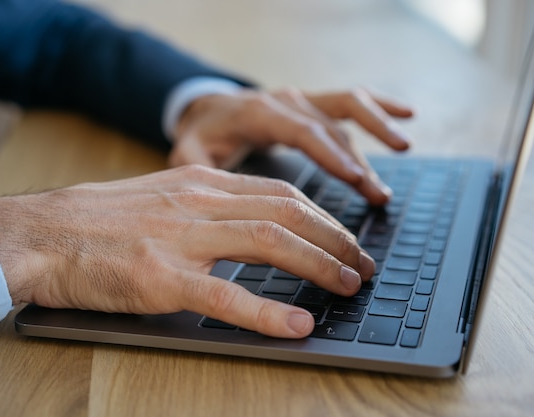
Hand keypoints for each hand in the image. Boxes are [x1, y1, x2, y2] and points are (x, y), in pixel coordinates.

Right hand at [0, 165, 374, 338]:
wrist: (40, 233)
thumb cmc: (98, 221)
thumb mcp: (159, 197)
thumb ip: (205, 208)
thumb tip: (250, 227)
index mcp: (199, 183)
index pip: (279, 193)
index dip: (321, 217)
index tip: (344, 237)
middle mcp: (197, 202)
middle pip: (287, 212)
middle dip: (335, 239)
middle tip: (362, 265)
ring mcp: (180, 239)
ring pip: (270, 243)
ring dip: (319, 265)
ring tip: (348, 286)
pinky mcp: (161, 278)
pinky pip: (227, 296)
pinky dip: (269, 312)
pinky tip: (297, 326)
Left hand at [169, 87, 412, 205]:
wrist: (207, 110)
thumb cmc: (201, 136)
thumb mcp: (188, 152)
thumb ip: (193, 165)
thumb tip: (209, 186)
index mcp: (258, 114)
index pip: (301, 132)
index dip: (330, 155)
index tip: (356, 178)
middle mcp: (284, 101)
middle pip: (330, 126)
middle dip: (358, 160)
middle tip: (378, 195)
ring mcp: (301, 99)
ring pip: (346, 111)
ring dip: (376, 132)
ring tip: (403, 153)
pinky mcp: (311, 103)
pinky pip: (350, 100)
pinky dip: (379, 105)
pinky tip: (407, 114)